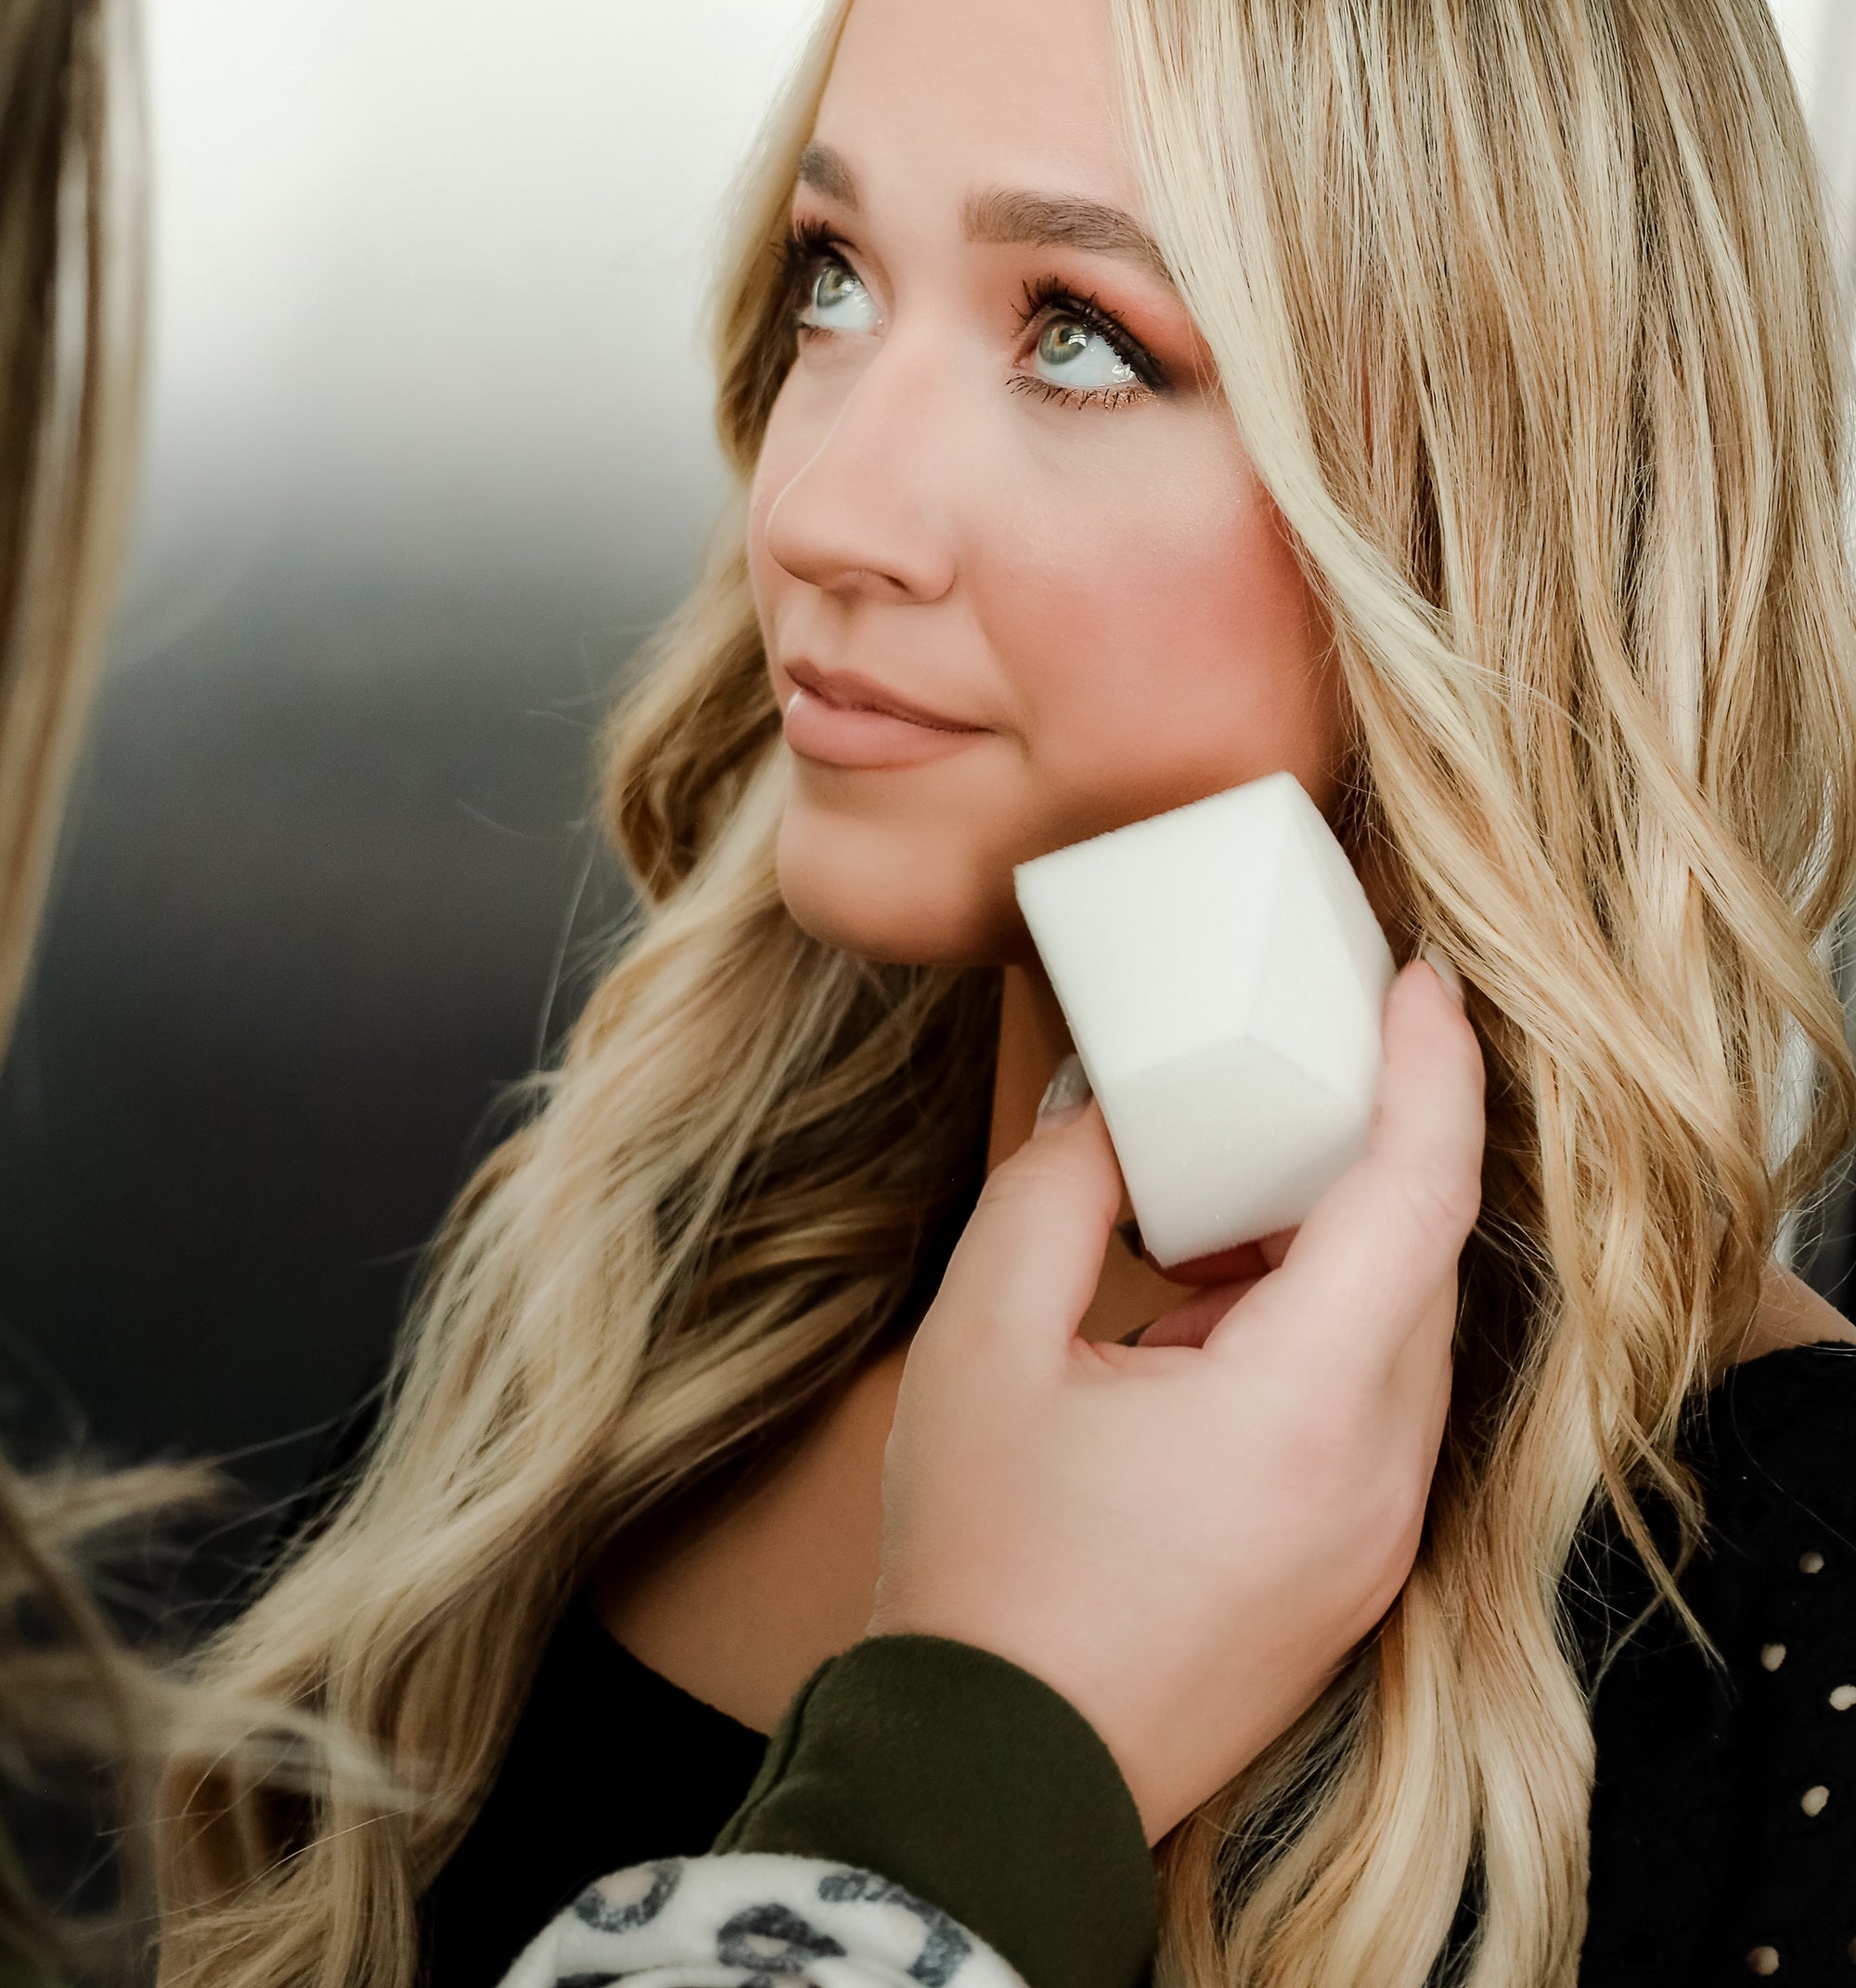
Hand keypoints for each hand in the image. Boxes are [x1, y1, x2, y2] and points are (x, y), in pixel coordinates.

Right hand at [865, 959, 1483, 1842]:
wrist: (992, 1780)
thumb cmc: (983, 1572)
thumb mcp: (983, 1340)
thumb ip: (1056, 1187)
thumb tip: (1110, 1105)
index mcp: (1304, 1409)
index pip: (1419, 1195)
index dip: (1433, 1069)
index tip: (1418, 981)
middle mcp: (1378, 1476)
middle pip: (1420, 1257)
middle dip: (1367, 1144)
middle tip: (1288, 1061)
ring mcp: (1377, 1536)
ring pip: (1401, 1332)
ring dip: (1332, 1245)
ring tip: (1209, 1207)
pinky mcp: (1354, 1571)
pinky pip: (1374, 1406)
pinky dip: (1318, 1330)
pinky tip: (1204, 1319)